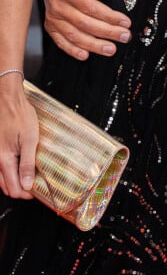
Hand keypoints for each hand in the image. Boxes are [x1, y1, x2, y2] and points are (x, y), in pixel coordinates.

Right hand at [0, 75, 37, 198]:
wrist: (8, 100)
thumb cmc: (19, 115)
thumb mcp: (30, 139)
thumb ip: (28, 164)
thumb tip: (28, 184)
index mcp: (4, 159)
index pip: (14, 188)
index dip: (27, 194)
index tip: (37, 192)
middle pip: (6, 186)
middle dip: (20, 190)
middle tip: (34, 187)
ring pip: (2, 179)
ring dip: (14, 182)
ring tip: (29, 178)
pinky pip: (1, 168)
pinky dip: (10, 172)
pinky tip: (19, 167)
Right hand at [43, 0, 130, 59]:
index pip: (90, 7)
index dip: (109, 16)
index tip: (125, 21)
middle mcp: (58, 6)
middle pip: (85, 23)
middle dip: (107, 32)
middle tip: (124, 36)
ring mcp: (54, 18)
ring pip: (75, 36)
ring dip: (94, 45)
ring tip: (111, 49)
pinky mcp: (51, 26)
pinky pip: (61, 42)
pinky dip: (73, 50)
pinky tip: (86, 55)